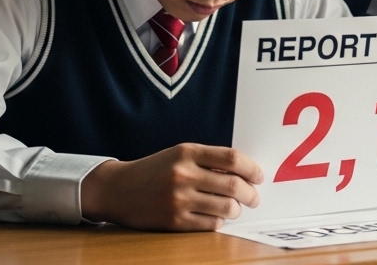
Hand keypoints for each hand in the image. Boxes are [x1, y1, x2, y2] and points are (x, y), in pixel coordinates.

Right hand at [80, 144, 262, 230]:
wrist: (117, 189)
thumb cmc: (154, 170)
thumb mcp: (179, 155)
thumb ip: (208, 160)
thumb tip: (244, 171)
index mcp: (187, 152)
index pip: (232, 158)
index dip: (252, 168)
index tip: (259, 175)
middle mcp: (184, 174)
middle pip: (234, 185)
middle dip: (251, 194)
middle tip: (254, 197)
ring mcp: (179, 199)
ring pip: (226, 207)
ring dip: (237, 209)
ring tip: (235, 208)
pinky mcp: (174, 221)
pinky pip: (211, 224)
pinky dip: (219, 221)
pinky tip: (215, 216)